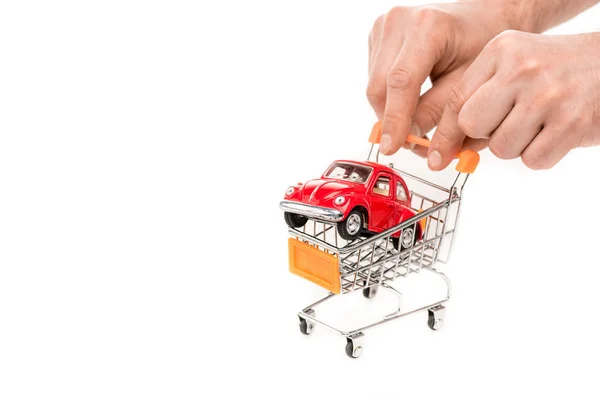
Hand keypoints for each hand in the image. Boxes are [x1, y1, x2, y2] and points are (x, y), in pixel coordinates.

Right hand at [367, 2, 517, 155]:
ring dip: (389, 109)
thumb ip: (438, 111)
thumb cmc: (479, 43)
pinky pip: (374, 77)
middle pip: (379, 85)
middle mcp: (399, 21)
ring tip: (414, 121)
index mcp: (428, 26)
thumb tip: (411, 139)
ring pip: (373, 85)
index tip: (393, 146)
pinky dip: (388, 95)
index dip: (395, 118)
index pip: (401, 81)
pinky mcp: (377, 35)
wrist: (478, 16)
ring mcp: (384, 26)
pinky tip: (409, 96)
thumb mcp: (468, 81)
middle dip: (390, 120)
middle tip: (409, 142)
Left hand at [429, 31, 599, 169]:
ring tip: (537, 124)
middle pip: (472, 124)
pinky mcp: (571, 124)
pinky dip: (541, 155)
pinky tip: (554, 132)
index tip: (437, 155)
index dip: (445, 133)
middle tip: (508, 124)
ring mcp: (548, 96)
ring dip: (516, 145)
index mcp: (501, 51)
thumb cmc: (556, 71)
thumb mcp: (514, 68)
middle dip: (485, 134)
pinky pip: (533, 160)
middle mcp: (522, 69)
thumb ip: (480, 99)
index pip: (457, 100)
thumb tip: (447, 147)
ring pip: (501, 148)